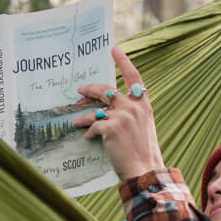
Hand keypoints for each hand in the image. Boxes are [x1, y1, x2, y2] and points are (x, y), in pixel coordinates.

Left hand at [73, 48, 165, 179]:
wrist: (145, 170)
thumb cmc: (143, 153)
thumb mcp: (144, 127)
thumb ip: (132, 114)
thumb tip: (110, 110)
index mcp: (144, 105)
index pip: (134, 77)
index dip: (124, 62)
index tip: (114, 49)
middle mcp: (133, 107)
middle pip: (107, 90)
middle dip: (91, 89)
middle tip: (80, 90)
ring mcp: (122, 116)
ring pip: (96, 110)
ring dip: (83, 115)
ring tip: (75, 120)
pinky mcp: (111, 128)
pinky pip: (93, 126)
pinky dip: (89, 132)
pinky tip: (87, 138)